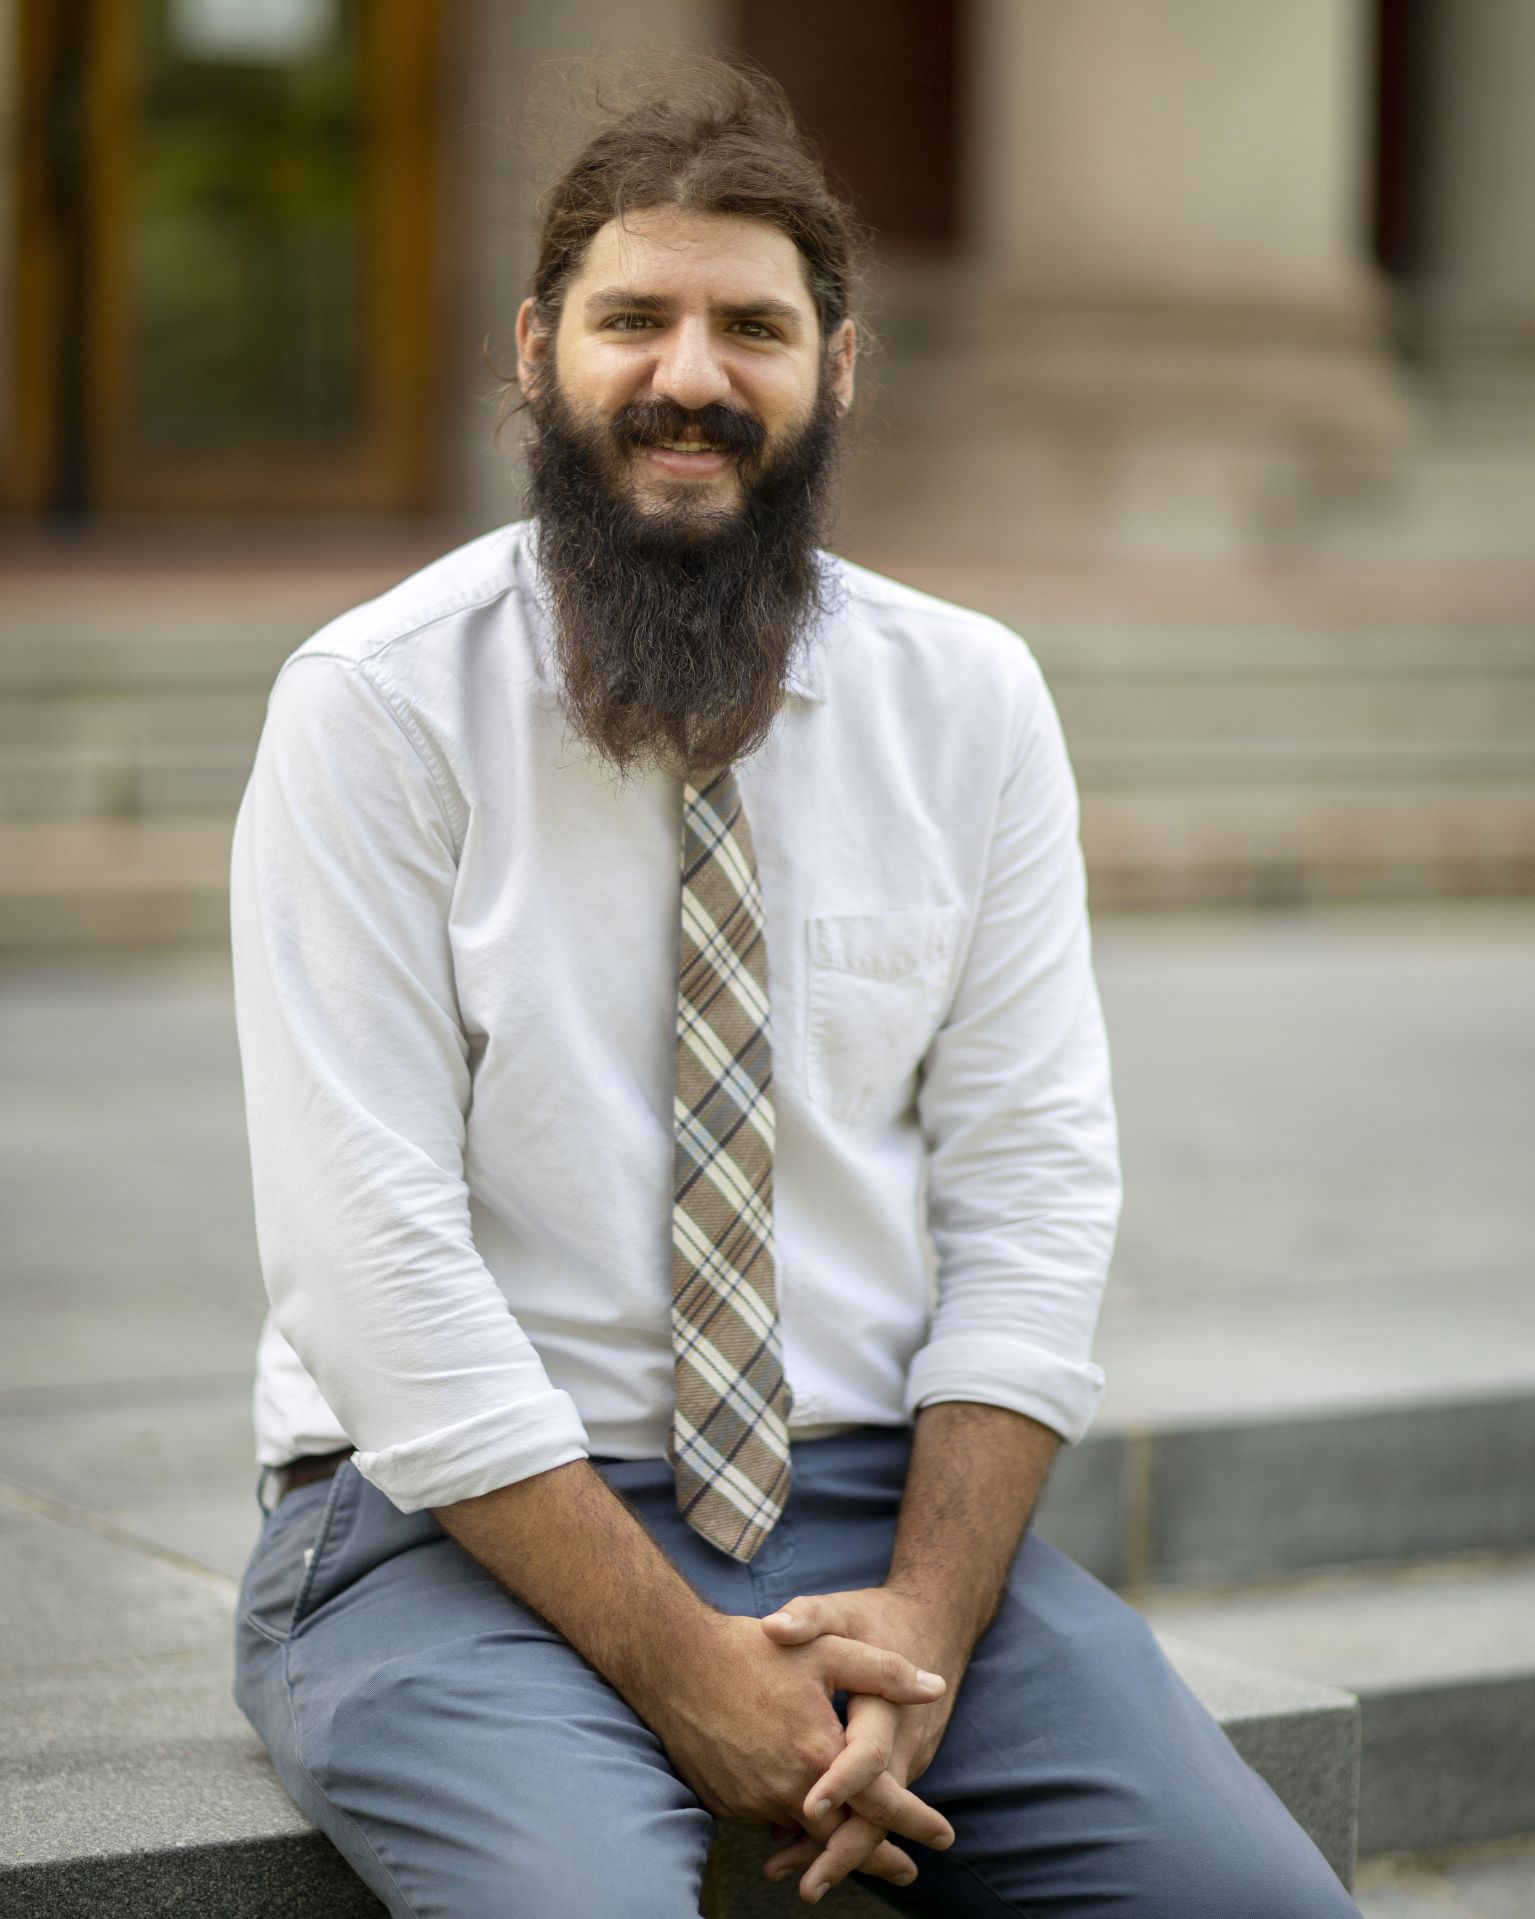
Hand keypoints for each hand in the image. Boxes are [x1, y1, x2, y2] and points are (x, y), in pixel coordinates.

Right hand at [638, 1611, 953, 1883]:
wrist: (674, 1661)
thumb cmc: (753, 1650)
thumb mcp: (826, 1648)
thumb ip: (884, 1671)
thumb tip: (935, 1688)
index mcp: (818, 1755)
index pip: (880, 1806)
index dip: (917, 1824)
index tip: (946, 1837)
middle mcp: (786, 1790)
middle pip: (843, 1841)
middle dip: (877, 1858)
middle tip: (905, 1871)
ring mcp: (752, 1801)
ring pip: (802, 1833)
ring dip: (829, 1842)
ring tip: (852, 1846)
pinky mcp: (725, 1803)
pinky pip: (768, 1820)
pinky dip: (790, 1821)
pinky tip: (799, 1812)